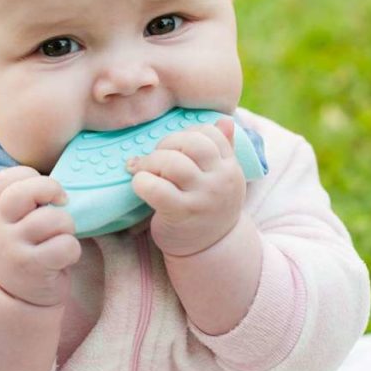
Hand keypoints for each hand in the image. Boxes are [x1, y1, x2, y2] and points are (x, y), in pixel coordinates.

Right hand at [0, 166, 81, 306]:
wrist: (14, 295)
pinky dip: (72, 250)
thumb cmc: (24, 247)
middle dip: (52, 189)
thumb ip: (24, 199)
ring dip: (67, 226)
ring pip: (52, 219)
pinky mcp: (31, 267)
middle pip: (25, 192)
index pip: (5, 179)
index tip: (43, 193)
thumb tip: (58, 186)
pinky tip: (63, 258)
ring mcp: (11, 248)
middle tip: (61, 203)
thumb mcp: (13, 221)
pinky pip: (65, 245)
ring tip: (60, 238)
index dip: (30, 177)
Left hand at [126, 119, 245, 256]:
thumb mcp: (220, 178)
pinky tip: (140, 186)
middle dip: (165, 145)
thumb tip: (225, 120)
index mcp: (230, 166)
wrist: (210, 250)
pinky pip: (155, 189)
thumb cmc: (207, 206)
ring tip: (144, 173)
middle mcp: (220, 180)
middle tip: (153, 159)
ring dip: (150, 163)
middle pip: (190, 143)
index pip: (209, 133)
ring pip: (172, 163)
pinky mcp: (181, 214)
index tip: (174, 148)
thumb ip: (224, 149)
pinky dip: (142, 182)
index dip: (185, 134)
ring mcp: (202, 198)